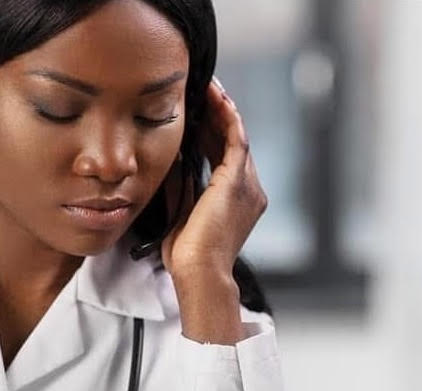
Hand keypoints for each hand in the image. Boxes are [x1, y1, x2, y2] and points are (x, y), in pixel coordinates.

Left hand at [159, 79, 267, 343]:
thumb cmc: (188, 256)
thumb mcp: (181, 212)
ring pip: (236, 136)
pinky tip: (215, 97)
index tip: (196, 114)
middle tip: (200, 90)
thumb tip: (172, 159)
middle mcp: (249, 190)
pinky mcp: (238, 181)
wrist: (198, 273)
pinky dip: (226, 117)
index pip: (224, 157)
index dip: (212, 133)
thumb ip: (181, 185)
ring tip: (206, 86)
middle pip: (232, 143)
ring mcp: (247, 185)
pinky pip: (236, 139)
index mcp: (235, 200)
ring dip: (221, 110)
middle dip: (216, 116)